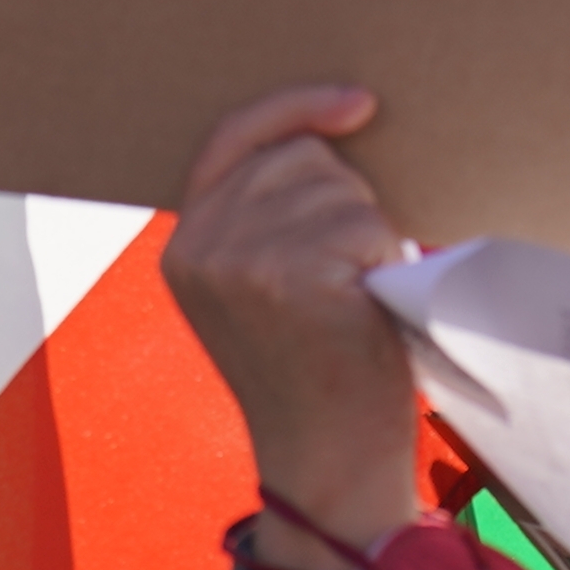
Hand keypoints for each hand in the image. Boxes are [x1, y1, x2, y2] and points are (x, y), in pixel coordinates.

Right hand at [163, 86, 425, 559]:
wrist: (330, 463)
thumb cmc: (318, 373)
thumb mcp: (259, 291)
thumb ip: (262, 222)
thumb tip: (328, 137)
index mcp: (185, 247)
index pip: (234, 137)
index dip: (296, 110)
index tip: (356, 106)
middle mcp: (201, 246)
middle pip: (301, 158)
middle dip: (345, 199)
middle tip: (352, 271)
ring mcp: (241, 261)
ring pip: (338, 188)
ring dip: (369, 232)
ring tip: (358, 295)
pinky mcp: (289, 277)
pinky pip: (363, 223)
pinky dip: (385, 255)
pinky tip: (371, 304)